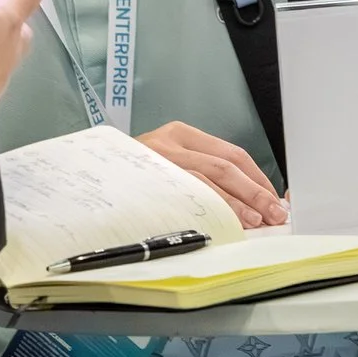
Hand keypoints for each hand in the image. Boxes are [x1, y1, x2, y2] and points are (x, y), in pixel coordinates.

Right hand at [138, 121, 287, 229]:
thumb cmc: (131, 176)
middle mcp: (170, 142)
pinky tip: (225, 222)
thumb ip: (201, 175)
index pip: (231, 153)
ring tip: (257, 220)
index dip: (257, 178)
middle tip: (275, 212)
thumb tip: (247, 203)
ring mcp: (156, 159)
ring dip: (238, 203)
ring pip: (208, 179)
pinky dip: (210, 209)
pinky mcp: (146, 178)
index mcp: (179, 134)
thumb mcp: (167, 164)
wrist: (83, 172)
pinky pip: (185, 194)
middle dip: (255, 192)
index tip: (274, 199)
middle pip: (225, 165)